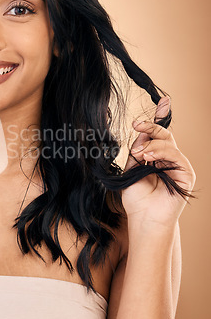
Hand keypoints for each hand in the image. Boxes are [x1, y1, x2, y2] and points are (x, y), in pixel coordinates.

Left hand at [121, 97, 195, 230]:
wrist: (143, 217)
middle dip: (151, 127)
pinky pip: (176, 157)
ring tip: (140, 155)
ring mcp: (179, 166)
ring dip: (152, 145)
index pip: (159, 133)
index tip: (163, 101)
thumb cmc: (136, 196)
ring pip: (169, 144)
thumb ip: (137, 149)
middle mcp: (169, 159)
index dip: (161, 116)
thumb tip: (140, 131)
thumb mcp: (132, 167)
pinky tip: (148, 158)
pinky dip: (161, 154)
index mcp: (156, 155)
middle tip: (136, 125)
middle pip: (164, 134)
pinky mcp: (186, 175)